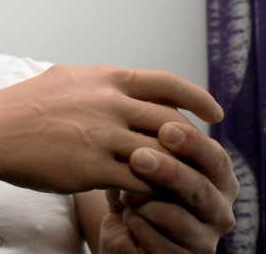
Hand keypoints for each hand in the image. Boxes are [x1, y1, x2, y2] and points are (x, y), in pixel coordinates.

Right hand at [0, 64, 222, 192]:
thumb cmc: (24, 105)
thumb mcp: (66, 78)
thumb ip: (99, 83)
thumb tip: (122, 85)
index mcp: (105, 79)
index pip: (167, 83)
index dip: (198, 97)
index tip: (214, 113)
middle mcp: (109, 103)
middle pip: (171, 121)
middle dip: (191, 139)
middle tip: (198, 154)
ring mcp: (102, 136)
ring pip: (161, 154)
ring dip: (176, 168)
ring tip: (181, 178)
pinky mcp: (92, 168)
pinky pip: (138, 181)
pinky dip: (152, 188)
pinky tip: (150, 193)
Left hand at [100, 122, 238, 252]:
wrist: (122, 230)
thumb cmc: (136, 186)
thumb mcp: (142, 158)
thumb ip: (150, 135)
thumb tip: (147, 101)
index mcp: (217, 178)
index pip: (214, 157)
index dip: (192, 144)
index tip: (165, 128)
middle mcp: (219, 210)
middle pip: (199, 189)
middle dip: (169, 172)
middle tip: (139, 157)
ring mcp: (203, 240)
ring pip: (177, 219)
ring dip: (144, 204)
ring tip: (124, 195)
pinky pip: (159, 244)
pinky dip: (138, 228)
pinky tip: (125, 219)